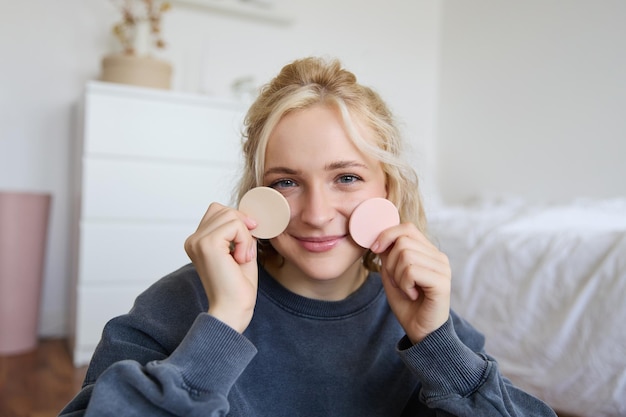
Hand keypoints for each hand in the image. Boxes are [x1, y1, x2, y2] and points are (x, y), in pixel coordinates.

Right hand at [184, 203, 258, 332]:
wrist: (232, 311)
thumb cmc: (237, 289)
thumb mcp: (241, 252)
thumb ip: (241, 233)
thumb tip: (249, 217)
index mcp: (197, 242)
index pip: (218, 212)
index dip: (238, 222)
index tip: (246, 244)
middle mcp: (193, 240)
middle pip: (224, 210)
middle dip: (242, 227)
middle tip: (244, 253)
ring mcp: (198, 241)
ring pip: (231, 215)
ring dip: (245, 235)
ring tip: (241, 258)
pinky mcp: (207, 244)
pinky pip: (235, 225)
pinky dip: (245, 240)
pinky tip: (240, 259)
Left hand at [371, 223, 450, 343]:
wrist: (420, 331)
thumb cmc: (407, 304)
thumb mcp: (392, 276)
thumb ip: (388, 256)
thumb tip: (380, 238)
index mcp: (428, 252)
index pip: (407, 228)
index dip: (387, 235)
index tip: (375, 249)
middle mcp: (438, 256)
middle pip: (402, 242)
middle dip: (390, 263)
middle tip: (398, 282)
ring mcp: (443, 268)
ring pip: (405, 255)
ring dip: (397, 276)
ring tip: (406, 289)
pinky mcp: (442, 282)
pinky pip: (412, 271)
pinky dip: (404, 285)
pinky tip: (413, 295)